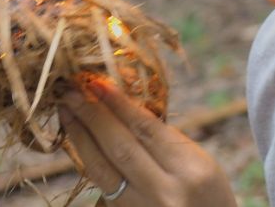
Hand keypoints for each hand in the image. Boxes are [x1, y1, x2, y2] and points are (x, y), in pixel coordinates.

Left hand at [58, 77, 237, 206]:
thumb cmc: (208, 194)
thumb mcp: (200, 161)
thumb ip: (164, 138)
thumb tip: (122, 106)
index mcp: (189, 170)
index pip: (145, 129)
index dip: (118, 103)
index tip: (97, 81)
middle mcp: (165, 193)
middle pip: (120, 147)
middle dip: (92, 115)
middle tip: (71, 90)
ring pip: (101, 170)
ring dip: (80, 136)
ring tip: (66, 110)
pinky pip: (100, 188)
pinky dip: (87, 161)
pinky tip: (77, 141)